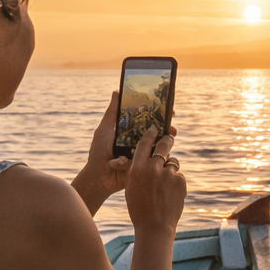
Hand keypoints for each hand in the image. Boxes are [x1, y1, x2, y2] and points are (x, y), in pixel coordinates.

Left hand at [74, 91, 175, 213]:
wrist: (98, 178)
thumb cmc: (98, 152)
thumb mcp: (104, 130)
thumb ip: (112, 113)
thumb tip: (117, 91)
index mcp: (131, 130)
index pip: (148, 119)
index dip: (160, 113)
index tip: (169, 108)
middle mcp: (139, 140)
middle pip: (157, 132)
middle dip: (167, 129)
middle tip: (172, 128)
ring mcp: (143, 153)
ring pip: (159, 147)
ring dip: (164, 144)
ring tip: (167, 139)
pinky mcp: (144, 166)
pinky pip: (154, 162)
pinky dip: (149, 159)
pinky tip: (140, 158)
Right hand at [124, 125, 186, 236]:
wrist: (154, 226)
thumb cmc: (139, 208)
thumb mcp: (131, 186)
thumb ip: (137, 170)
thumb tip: (145, 157)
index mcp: (137, 168)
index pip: (144, 143)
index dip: (150, 134)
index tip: (154, 128)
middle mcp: (152, 167)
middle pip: (163, 145)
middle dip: (167, 140)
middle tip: (169, 137)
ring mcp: (168, 174)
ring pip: (173, 162)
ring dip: (170, 168)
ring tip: (165, 184)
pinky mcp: (180, 181)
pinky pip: (178, 176)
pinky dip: (176, 182)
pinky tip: (170, 194)